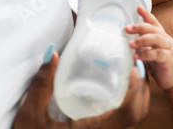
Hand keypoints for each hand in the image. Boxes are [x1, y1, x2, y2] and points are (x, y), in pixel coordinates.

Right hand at [13, 50, 149, 128]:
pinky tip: (119, 87)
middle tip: (135, 64)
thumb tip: (51, 54)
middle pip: (137, 115)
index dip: (134, 91)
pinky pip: (125, 120)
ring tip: (130, 71)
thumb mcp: (30, 116)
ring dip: (138, 95)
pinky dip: (130, 103)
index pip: (126, 115)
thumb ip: (41, 85)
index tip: (133, 69)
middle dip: (142, 89)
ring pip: (134, 118)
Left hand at [125, 6, 172, 89]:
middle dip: (139, 27)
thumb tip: (131, 40)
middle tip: (127, 28)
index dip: (146, 15)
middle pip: (153, 29)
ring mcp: (169, 49)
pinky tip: (137, 57)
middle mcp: (166, 40)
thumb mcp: (153, 52)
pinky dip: (146, 54)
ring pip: (156, 39)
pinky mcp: (169, 59)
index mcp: (162, 37)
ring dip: (142, 40)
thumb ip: (145, 45)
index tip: (138, 8)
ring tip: (130, 44)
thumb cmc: (163, 65)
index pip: (154, 23)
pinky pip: (157, 54)